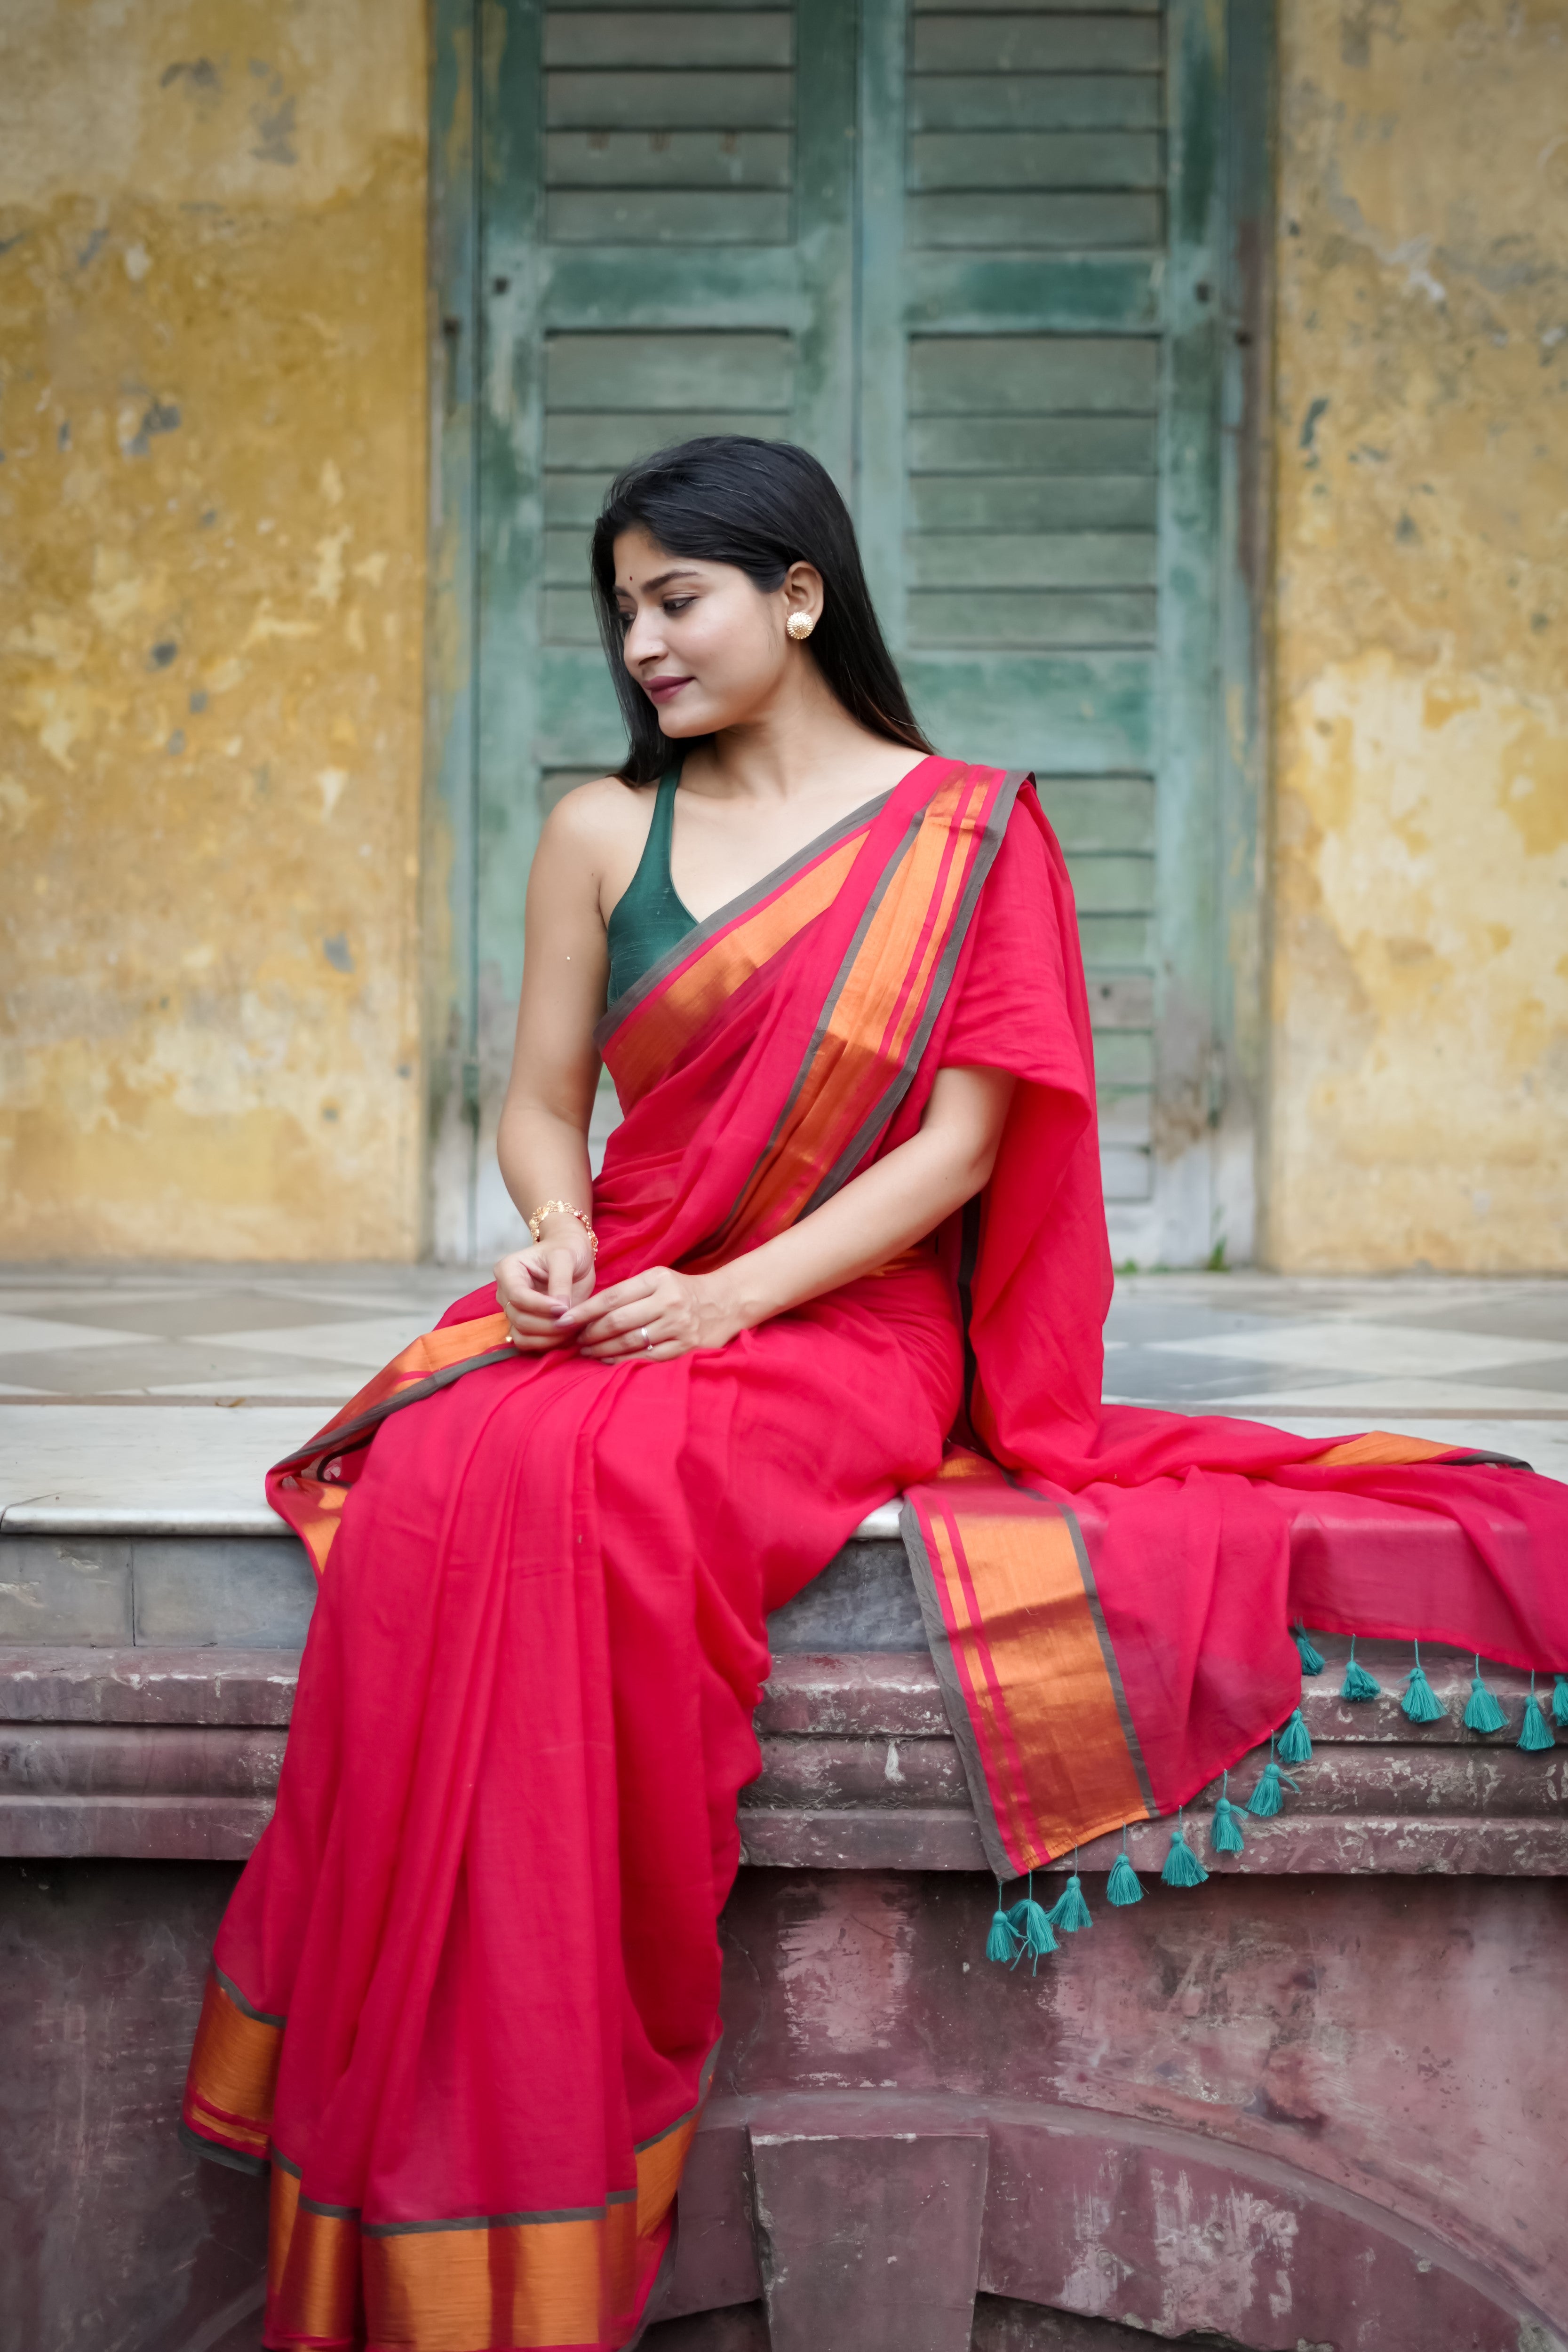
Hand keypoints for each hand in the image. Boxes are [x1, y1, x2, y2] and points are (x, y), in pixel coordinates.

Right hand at [494, 1218, 596, 1352]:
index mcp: (508, 1270)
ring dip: (548, 1337)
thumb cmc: (567, 1250)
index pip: (517, 1296)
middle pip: (519, 1318)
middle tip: (573, 1320)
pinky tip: (565, 1334)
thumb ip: (561, 1282)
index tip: (564, 1308)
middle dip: (547, 1324)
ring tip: (572, 1327)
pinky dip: (546, 1343)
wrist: (573, 1255)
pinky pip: (528, 1342)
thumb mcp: (566, 1257)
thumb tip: (561, 1309)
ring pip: (521, 1335)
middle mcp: (506, 1292)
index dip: (540, 1306)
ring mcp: (513, 1309)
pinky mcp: (524, 1323)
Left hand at [561, 1264, 741, 1361]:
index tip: (563, 1320)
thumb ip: (627, 1291)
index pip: (612, 1297)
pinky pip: (647, 1358)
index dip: (584, 1311)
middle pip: (617, 1322)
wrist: (726, 1302)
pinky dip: (622, 1360)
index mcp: (657, 1280)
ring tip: (586, 1350)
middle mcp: (668, 1302)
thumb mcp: (658, 1279)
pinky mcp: (686, 1348)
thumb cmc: (682, 1291)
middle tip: (574, 1339)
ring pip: (629, 1342)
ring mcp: (678, 1326)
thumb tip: (587, 1311)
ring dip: (601, 1349)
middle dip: (590, 1333)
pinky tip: (607, 1360)